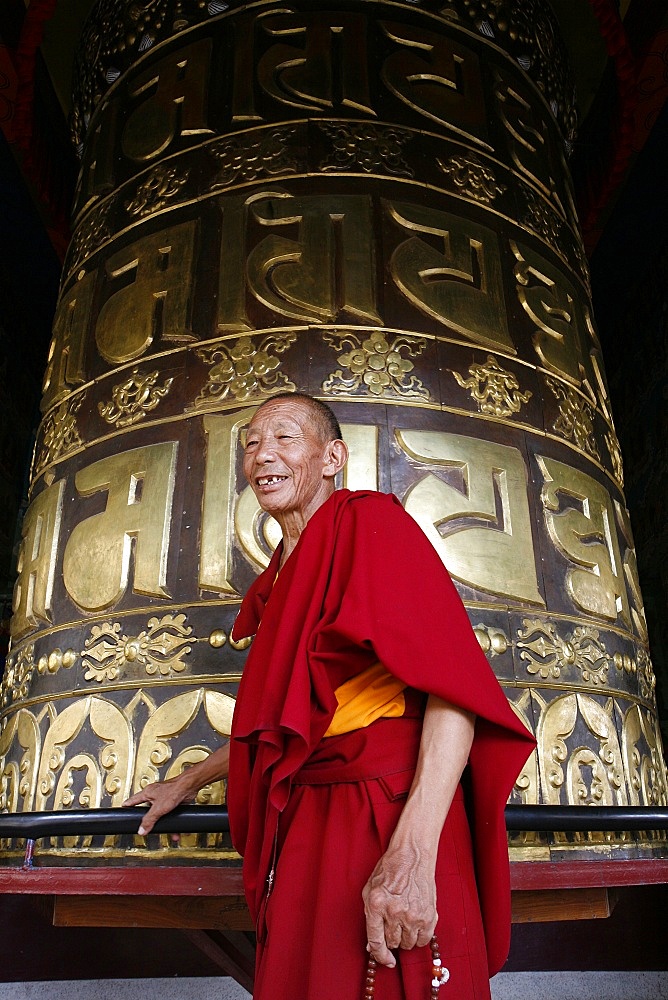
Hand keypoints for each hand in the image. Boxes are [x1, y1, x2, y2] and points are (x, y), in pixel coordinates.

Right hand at [123, 776, 194, 835]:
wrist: (189, 787)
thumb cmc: (174, 790)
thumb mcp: (158, 808)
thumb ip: (149, 820)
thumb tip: (141, 830)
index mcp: (148, 793)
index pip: (133, 800)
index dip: (127, 805)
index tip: (123, 808)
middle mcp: (155, 794)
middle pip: (147, 809)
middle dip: (148, 819)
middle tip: (145, 826)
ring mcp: (165, 798)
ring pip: (160, 814)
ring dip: (163, 824)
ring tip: (165, 832)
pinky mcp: (173, 802)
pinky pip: (169, 815)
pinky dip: (172, 823)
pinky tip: (175, 831)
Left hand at [362, 845, 436, 967]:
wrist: (412, 855)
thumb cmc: (389, 870)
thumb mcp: (370, 890)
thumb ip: (369, 917)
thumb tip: (371, 946)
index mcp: (376, 905)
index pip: (375, 941)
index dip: (379, 955)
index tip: (385, 960)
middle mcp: (394, 912)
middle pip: (392, 943)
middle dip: (391, 938)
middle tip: (394, 924)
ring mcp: (413, 915)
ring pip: (408, 944)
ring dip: (405, 937)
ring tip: (405, 920)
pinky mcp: (429, 916)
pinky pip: (423, 941)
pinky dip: (419, 936)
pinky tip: (416, 923)